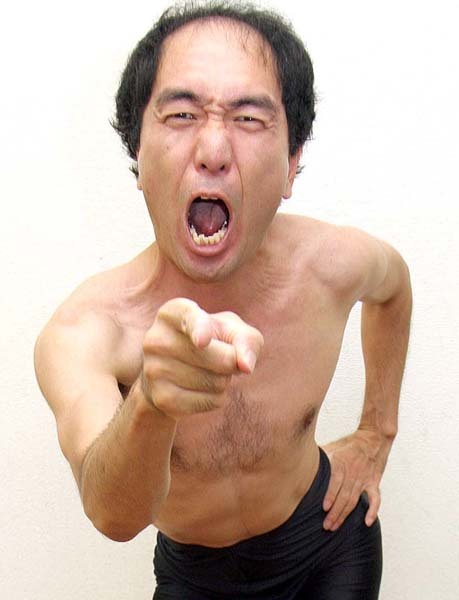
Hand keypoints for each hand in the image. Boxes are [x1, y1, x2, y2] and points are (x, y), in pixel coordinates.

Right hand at [140, 298, 263, 419]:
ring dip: (223, 381)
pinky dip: (216, 398)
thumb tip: (246, 366)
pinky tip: (201, 389)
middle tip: (223, 358)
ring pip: (215, 382)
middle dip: (231, 362)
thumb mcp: (231, 330)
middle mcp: (156, 339)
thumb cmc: (211, 341)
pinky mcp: (162, 398)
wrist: (172, 374)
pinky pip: (209, 402)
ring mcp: (154, 370)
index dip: (199, 330)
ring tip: (208, 372)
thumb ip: (246, 340)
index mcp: (172, 313)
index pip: (189, 319)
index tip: (203, 341)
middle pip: (218, 358)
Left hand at [322, 429, 391, 530]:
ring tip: (335, 526)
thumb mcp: (332, 446)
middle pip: (344, 495)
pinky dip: (372, 511)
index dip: (331, 495)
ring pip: (355, 500)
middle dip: (335, 512)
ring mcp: (365, 479)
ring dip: (345, 515)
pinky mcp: (374, 482)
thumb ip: (320, 457)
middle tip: (326, 526)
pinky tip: (367, 522)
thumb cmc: (349, 444)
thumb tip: (299, 461)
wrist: (373, 438)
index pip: (336, 481)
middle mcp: (354, 472)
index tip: (324, 508)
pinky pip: (375, 498)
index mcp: (342, 462)